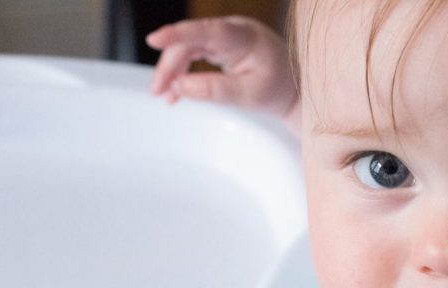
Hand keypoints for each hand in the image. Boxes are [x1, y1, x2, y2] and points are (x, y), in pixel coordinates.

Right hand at [146, 16, 297, 118]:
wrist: (293, 90)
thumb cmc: (277, 90)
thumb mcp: (248, 96)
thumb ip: (213, 91)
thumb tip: (179, 86)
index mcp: (247, 38)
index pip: (208, 31)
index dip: (179, 33)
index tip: (154, 39)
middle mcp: (234, 30)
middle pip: (191, 41)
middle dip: (170, 65)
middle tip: (158, 91)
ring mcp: (227, 36)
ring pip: (189, 47)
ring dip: (173, 69)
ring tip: (164, 95)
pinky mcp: (222, 45)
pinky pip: (195, 53)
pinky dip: (183, 71)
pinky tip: (175, 90)